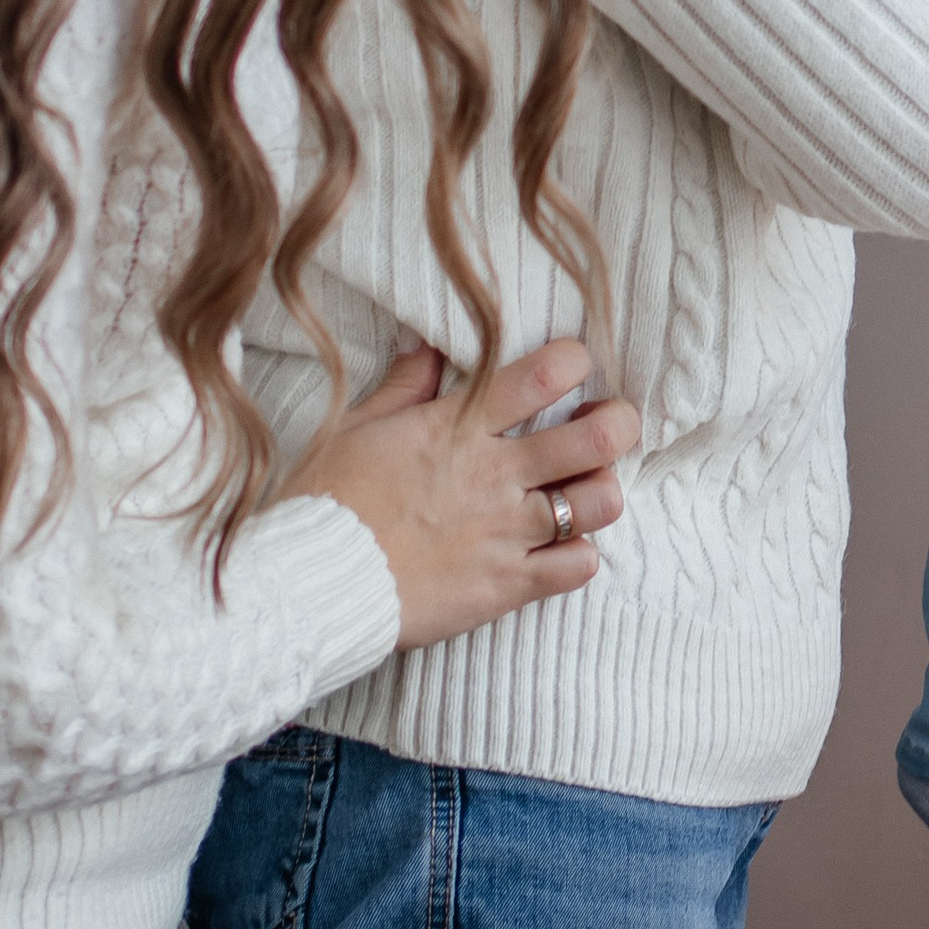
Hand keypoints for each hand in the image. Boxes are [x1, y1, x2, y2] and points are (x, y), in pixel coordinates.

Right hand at [281, 338, 640, 653]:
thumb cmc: (326, 501)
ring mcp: (506, 532)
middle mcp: (494, 475)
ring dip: (601, 492)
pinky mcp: (506, 585)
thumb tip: (427, 343)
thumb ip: (405, 386)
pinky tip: (560, 549)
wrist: (310, 583)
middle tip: (609, 426)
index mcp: (460, 427)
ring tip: (584, 490)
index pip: (546, 374)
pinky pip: (579, 567)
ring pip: (599, 503)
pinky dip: (579, 556)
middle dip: (618, 425)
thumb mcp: (358, 429)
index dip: (575, 362)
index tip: (574, 368)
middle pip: (597, 439)